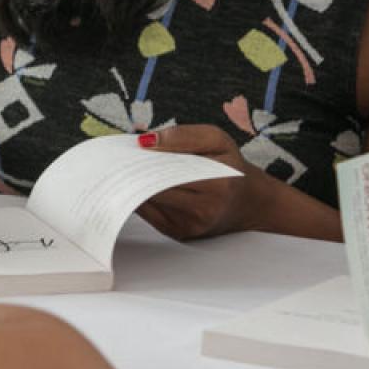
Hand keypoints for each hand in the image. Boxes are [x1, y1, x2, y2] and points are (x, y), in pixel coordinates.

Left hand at [135, 124, 266, 239]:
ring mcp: (189, 226)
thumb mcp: (216, 139)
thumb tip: (147, 141)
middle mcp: (204, 210)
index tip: (132, 147)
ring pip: (148, 202)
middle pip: (155, 189)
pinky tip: (136, 182)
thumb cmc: (230, 166)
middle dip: (136, 172)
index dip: (147, 159)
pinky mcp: (178, 233)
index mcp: (218, 184)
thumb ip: (183, 135)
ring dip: (134, 184)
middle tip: (121, 156)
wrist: (247, 201)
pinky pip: (149, 213)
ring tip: (125, 166)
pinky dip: (139, 196)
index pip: (169, 171)